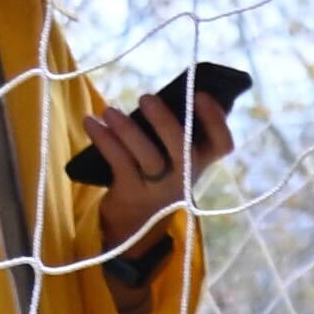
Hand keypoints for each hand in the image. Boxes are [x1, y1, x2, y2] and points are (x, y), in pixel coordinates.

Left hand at [79, 86, 234, 204]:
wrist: (134, 220)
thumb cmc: (155, 172)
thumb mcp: (172, 155)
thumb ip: (176, 128)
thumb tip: (168, 93)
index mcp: (201, 162)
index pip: (222, 144)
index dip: (215, 120)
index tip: (199, 93)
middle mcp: (185, 178)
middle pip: (184, 151)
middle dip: (165, 122)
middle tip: (146, 98)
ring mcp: (160, 189)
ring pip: (149, 157)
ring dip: (128, 130)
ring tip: (109, 111)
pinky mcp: (133, 193)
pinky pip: (120, 162)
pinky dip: (104, 140)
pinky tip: (91, 122)